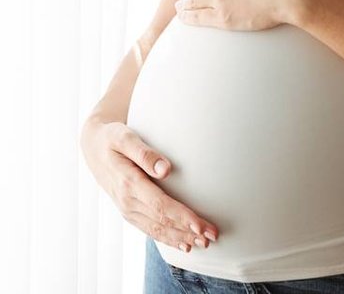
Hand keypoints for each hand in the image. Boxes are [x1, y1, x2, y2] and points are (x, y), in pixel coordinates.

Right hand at [79, 117, 218, 253]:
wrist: (93, 146)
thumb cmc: (112, 138)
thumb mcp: (125, 138)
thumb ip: (145, 153)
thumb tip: (166, 169)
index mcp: (128, 183)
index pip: (160, 205)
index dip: (181, 217)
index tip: (200, 224)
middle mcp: (127, 201)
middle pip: (161, 221)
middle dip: (187, 231)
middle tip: (212, 236)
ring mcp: (127, 208)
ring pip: (156, 229)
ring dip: (180, 238)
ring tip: (203, 243)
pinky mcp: (129, 210)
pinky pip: (149, 229)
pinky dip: (167, 238)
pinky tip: (182, 243)